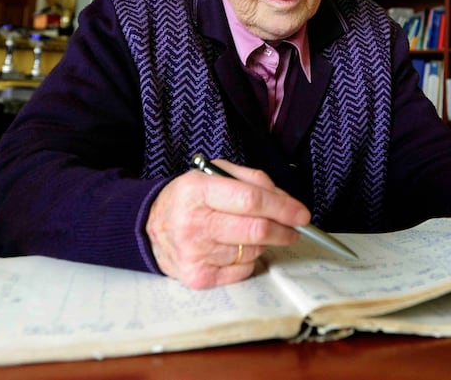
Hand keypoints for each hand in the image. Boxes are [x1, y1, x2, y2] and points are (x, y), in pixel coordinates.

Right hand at [146, 160, 310, 288]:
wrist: (149, 227)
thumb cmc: (189, 199)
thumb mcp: (215, 174)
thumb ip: (253, 180)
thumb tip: (286, 201)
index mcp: (198, 191)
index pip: (251, 200)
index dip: (283, 207)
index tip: (301, 213)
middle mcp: (193, 223)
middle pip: (256, 230)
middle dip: (284, 230)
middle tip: (292, 228)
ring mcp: (195, 253)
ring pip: (253, 251)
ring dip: (261, 243)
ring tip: (244, 232)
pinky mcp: (198, 277)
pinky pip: (243, 270)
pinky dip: (248, 260)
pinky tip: (232, 248)